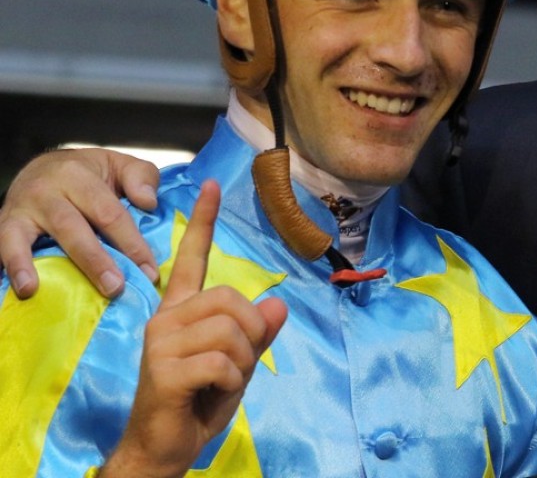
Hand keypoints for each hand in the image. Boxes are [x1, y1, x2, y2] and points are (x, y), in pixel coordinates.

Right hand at [0, 147, 159, 297]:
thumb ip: (142, 177)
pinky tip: (24, 288)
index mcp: (80, 175)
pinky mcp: (5, 223)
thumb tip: (148, 202)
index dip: (132, 244)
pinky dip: (14, 265)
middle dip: (96, 260)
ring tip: (48, 291)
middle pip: (73, 227)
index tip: (149, 272)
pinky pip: (5, 244)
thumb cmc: (89, 174)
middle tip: (115, 287)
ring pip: (32, 238)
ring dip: (41, 265)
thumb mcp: (119, 165)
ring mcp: (23, 208)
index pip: (109, 213)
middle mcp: (48, 190)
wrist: (40, 167)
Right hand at [101, 181, 287, 477]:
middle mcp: (166, 318)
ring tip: (219, 383)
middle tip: (234, 367)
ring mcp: (161, 342)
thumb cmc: (197, 404)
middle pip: (233, 299)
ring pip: (232, 331)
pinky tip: (211, 394)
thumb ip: (257, 335)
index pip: (192, 259)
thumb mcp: (237, 365)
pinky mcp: (163, 369)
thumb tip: (278, 304)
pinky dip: (232, 382)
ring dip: (242, 363)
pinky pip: (224, 362)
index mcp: (181, 312)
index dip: (203, 222)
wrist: (163, 449)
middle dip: (251, 335)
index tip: (211, 185)